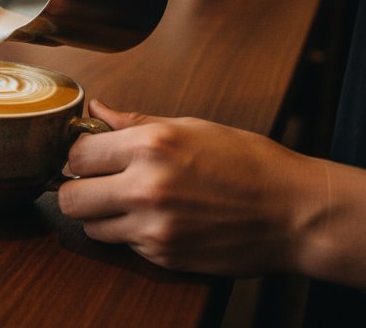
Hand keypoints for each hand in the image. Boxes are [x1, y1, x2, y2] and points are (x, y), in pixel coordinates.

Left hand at [58, 99, 325, 275]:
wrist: (295, 213)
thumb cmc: (249, 163)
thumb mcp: (192, 127)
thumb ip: (134, 121)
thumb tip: (96, 110)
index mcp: (150, 145)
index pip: (76, 155)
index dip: (80, 155)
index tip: (91, 155)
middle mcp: (145, 187)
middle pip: (70, 197)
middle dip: (78, 188)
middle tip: (97, 183)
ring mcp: (153, 227)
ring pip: (91, 226)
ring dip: (101, 215)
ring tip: (128, 202)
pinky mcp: (164, 256)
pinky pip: (124, 244)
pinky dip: (132, 233)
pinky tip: (159, 219)